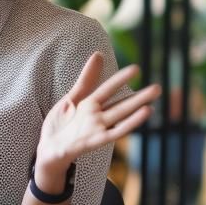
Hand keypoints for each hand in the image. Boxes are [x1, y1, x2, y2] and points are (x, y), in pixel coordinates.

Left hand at [35, 52, 160, 180]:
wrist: (47, 150)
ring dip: (137, 107)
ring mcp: (98, 128)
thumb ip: (86, 80)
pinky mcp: (96, 140)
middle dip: (139, 96)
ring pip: (121, 115)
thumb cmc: (60, 124)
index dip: (121, 79)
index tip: (136, 68)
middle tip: (158, 88)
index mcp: (90, 104)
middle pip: (121, 103)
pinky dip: (129, 124)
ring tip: (153, 100)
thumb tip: (99, 54)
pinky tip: (142, 115)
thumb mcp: (71, 98)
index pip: (108, 89)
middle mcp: (97, 115)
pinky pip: (115, 131)